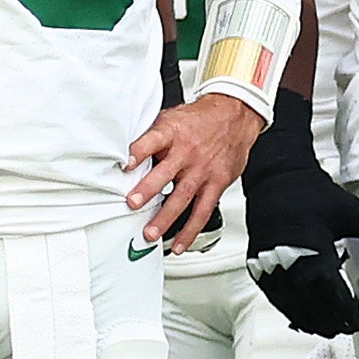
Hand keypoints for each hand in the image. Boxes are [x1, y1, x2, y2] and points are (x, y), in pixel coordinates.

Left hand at [126, 92, 267, 252]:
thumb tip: (126, 156)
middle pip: (166, 172)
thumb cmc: (199, 119)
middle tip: (133, 203)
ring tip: (150, 232)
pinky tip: (180, 243)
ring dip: (165, 217)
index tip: (125, 164)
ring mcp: (203, 169)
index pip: (153, 141)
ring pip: (183, 196)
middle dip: (148, 190)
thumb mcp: (171, 118)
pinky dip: (191, 229)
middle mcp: (188, 152)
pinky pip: (203, 210)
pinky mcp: (217, 183)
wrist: (234, 115)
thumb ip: (151, 137)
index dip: (138, 152)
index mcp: (173, 132)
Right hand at [240, 89, 358, 335]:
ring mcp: (271, 268)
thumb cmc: (308, 193)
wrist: (273, 179)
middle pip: (313, 309)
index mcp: (313, 252)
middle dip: (331, 322)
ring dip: (311, 321)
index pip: (334, 296)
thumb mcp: (346, 209)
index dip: (347, 313)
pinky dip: (291, 311)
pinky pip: (276, 299)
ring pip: (292, 308)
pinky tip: (302, 316)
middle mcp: (289, 265)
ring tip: (328, 326)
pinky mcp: (258, 268)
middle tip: (347, 328)